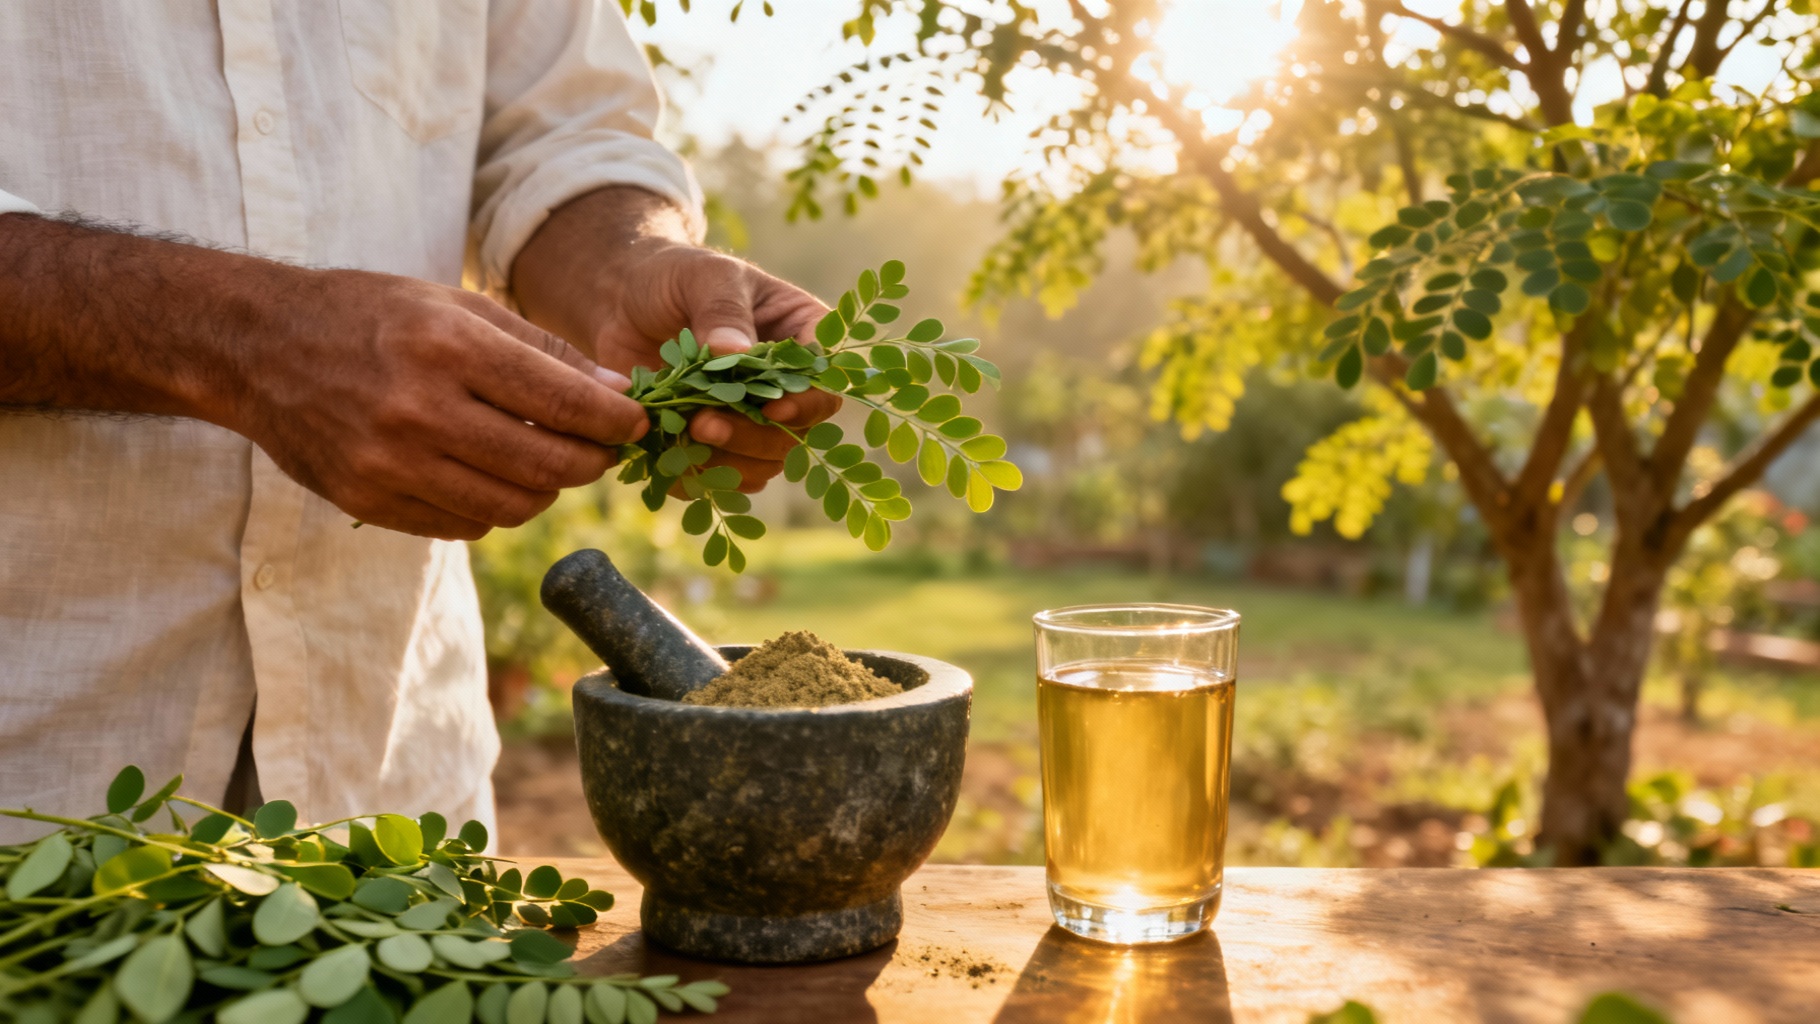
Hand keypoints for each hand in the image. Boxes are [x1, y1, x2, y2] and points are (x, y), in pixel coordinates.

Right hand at [0, 214, 645, 539]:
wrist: (255, 346)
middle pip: (547, 466)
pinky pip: (464, 524)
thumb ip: (539, 349)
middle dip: (591, 462)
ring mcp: (389, 464)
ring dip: (546, 490)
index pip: (564, 403)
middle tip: (602, 449)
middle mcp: (418, 410)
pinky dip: (493, 506)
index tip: (637, 423)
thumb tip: (616, 392)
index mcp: (447, 347)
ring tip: (549, 462)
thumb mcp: (454, 304)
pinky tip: (491, 475)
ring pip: (511, 507)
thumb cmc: (369, 314)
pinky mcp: (368, 502)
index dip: (616, 421)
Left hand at [511, 188, 840, 492]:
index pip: (826, 380)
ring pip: (763, 462)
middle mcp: (785, 384)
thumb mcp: (703, 276)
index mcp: (802, 336)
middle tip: (705, 426)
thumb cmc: (674, 276)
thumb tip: (736, 352)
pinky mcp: (715, 443)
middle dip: (754, 437)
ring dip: (728, 463)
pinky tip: (667, 460)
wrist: (622, 300)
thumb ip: (722, 309)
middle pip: (796, 432)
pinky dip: (697, 477)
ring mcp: (752, 418)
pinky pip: (721, 478)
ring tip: (682, 437)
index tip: (772, 408)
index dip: (809, 403)